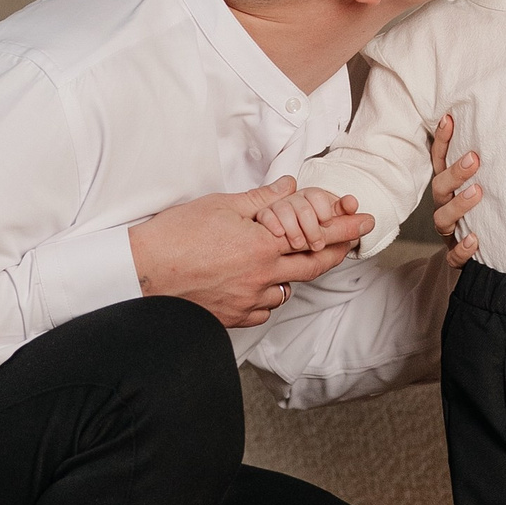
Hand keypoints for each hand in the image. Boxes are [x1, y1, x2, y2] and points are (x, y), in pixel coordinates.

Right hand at [128, 186, 373, 327]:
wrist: (141, 273)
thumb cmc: (175, 236)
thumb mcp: (221, 206)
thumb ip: (262, 199)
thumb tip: (290, 187)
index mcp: (263, 247)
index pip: (317, 237)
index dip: (344, 228)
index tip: (365, 220)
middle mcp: (262, 277)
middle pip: (313, 267)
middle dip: (335, 252)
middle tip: (349, 241)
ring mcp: (247, 301)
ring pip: (286, 291)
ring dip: (293, 275)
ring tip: (290, 260)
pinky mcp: (231, 317)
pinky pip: (262, 311)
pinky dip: (267, 297)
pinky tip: (260, 286)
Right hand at [429, 114, 481, 263]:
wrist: (485, 258)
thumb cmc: (488, 215)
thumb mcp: (489, 188)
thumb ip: (494, 168)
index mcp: (449, 190)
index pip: (441, 161)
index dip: (443, 141)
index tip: (449, 119)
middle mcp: (445, 208)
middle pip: (440, 187)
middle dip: (455, 172)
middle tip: (474, 158)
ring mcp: (450, 233)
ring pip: (443, 219)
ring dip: (459, 204)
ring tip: (477, 193)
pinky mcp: (456, 256)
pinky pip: (453, 254)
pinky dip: (462, 248)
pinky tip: (474, 239)